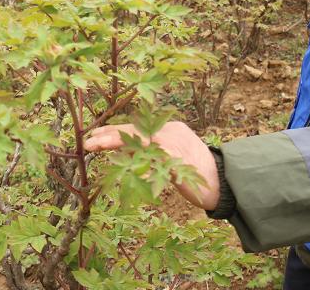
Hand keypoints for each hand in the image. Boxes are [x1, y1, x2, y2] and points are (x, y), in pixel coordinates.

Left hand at [84, 121, 219, 210]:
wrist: (222, 182)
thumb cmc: (193, 172)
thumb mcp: (169, 156)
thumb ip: (150, 152)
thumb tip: (123, 152)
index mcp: (169, 129)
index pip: (137, 127)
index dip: (113, 131)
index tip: (92, 137)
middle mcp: (171, 132)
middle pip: (135, 130)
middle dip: (109, 135)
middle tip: (87, 142)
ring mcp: (175, 144)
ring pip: (139, 140)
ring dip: (115, 142)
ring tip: (95, 146)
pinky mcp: (178, 160)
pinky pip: (153, 160)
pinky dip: (136, 162)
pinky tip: (120, 166)